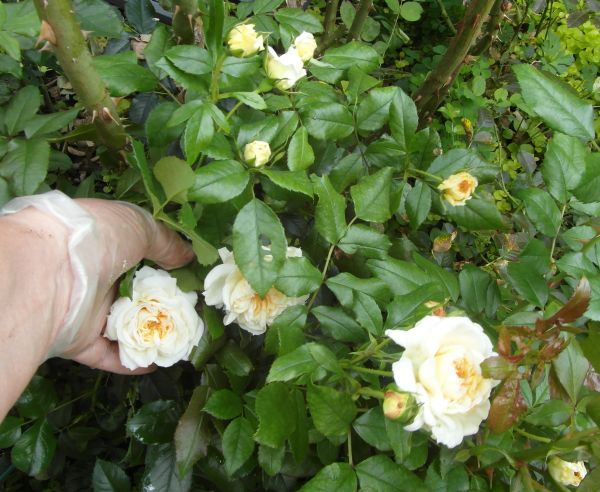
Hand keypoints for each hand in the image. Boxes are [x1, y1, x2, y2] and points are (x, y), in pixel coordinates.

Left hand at [59, 199, 193, 373]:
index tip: (194, 279)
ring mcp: (89, 310)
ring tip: (184, 340)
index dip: (168, 268)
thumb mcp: (139, 226)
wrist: (50, 271)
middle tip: (195, 312)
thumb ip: (166, 242)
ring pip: (126, 328)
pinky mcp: (81, 341)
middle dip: (165, 305)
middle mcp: (98, 277)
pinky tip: (158, 362)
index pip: (142, 258)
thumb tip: (188, 255)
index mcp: (108, 245)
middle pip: (137, 295)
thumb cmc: (96, 237)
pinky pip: (111, 355)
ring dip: (152, 335)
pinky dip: (133, 362)